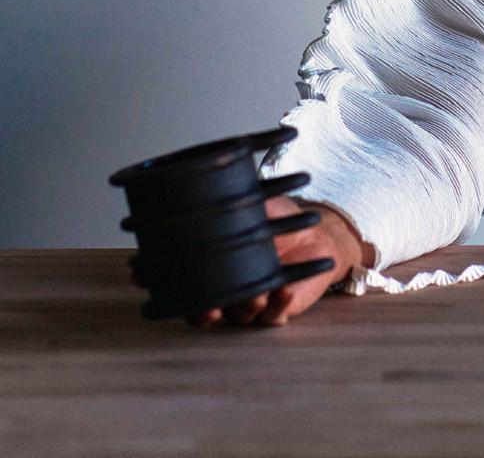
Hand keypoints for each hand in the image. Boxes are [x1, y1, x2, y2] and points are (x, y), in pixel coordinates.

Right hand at [127, 195, 366, 328]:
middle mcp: (229, 288)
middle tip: (203, 307)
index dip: (158, 282)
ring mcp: (251, 301)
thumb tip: (208, 187)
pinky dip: (277, 304)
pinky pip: (274, 315)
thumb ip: (235, 201)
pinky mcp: (278, 308)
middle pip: (202, 310)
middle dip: (198, 312)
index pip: (178, 281)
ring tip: (253, 294)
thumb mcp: (255, 203)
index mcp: (216, 265)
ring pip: (238, 316)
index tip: (143, 274)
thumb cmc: (280, 218)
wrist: (320, 233)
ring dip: (243, 307)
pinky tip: (281, 291)